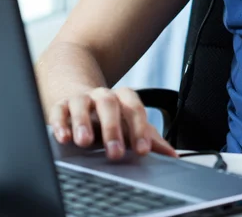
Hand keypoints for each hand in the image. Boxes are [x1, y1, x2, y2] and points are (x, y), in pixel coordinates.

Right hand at [49, 87, 177, 160]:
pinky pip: (59, 110)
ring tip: (84, 142)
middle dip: (113, 129)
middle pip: (109, 104)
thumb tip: (173, 155)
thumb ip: (150, 139)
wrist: (83, 99)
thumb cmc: (112, 117)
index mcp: (124, 99)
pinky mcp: (61, 105)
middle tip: (115, 153)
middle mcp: (103, 95)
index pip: (135, 108)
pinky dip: (60, 123)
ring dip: (83, 122)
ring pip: (82, 103)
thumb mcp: (131, 126)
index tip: (142, 150)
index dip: (140, 129)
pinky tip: (64, 137)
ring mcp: (82, 99)